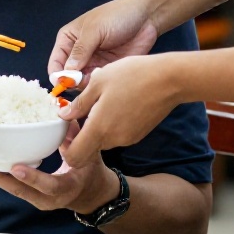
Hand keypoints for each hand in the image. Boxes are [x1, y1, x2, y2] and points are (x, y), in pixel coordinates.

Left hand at [0, 128, 119, 215]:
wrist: (91, 194)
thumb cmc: (90, 171)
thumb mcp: (89, 153)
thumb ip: (76, 135)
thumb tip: (63, 111)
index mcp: (66, 188)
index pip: (49, 186)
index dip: (32, 178)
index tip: (15, 167)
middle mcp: (50, 199)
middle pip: (21, 191)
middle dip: (0, 178)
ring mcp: (38, 200)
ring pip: (13, 190)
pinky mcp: (31, 196)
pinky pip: (13, 187)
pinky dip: (0, 176)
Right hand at [50, 0, 159, 77]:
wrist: (146, 16)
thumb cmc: (117, 16)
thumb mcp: (95, 30)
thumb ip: (80, 51)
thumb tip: (67, 73)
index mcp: (68, 40)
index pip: (56, 64)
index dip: (58, 76)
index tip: (65, 84)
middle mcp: (78, 54)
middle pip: (68, 78)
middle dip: (74, 83)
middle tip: (85, 81)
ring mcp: (93, 63)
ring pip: (83, 84)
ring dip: (89, 84)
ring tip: (99, 75)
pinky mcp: (108, 70)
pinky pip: (99, 83)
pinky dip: (101, 84)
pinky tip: (109, 76)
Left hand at [60, 54, 180, 168]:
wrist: (170, 79)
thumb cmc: (132, 75)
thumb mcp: (98, 82)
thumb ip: (79, 103)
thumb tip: (64, 115)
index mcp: (99, 129)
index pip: (74, 157)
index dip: (65, 147)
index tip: (66, 129)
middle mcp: (113, 140)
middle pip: (88, 149)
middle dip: (81, 135)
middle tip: (80, 111)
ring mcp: (127, 138)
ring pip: (103, 140)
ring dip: (97, 126)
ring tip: (101, 100)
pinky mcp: (138, 134)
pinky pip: (117, 134)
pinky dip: (111, 124)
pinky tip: (117, 102)